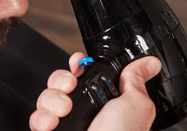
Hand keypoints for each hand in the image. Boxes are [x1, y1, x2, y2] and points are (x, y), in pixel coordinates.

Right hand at [30, 52, 161, 130]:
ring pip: (47, 96)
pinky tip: (53, 123)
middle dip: (62, 80)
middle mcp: (83, 110)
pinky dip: (42, 118)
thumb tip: (149, 64)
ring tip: (64, 110)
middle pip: (61, 80)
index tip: (78, 63)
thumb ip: (136, 80)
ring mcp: (65, 122)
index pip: (85, 73)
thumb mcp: (136, 104)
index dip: (79, 64)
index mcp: (105, 101)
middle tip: (71, 87)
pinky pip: (36, 116)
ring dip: (53, 99)